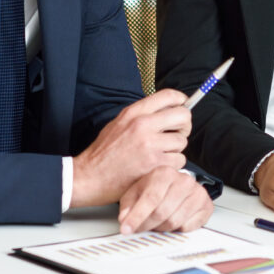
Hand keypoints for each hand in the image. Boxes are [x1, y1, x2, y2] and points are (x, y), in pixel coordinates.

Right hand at [71, 89, 191, 207]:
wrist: (88, 178)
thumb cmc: (103, 153)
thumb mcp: (119, 122)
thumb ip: (142, 114)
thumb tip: (167, 109)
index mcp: (134, 113)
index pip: (169, 96)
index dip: (181, 100)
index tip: (183, 106)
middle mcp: (143, 125)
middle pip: (183, 116)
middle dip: (184, 125)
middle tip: (177, 133)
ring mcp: (150, 145)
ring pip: (182, 141)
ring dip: (176, 149)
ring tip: (161, 154)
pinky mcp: (154, 165)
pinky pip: (179, 161)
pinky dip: (172, 165)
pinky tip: (159, 166)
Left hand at [118, 167, 213, 233]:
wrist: (176, 185)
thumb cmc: (155, 188)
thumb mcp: (136, 191)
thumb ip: (128, 204)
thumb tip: (125, 218)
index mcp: (165, 173)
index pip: (151, 198)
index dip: (137, 216)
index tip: (126, 229)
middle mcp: (183, 180)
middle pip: (161, 213)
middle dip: (148, 224)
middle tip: (140, 227)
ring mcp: (197, 192)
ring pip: (174, 222)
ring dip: (162, 227)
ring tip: (157, 221)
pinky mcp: (206, 204)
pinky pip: (187, 227)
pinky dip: (177, 229)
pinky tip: (173, 219)